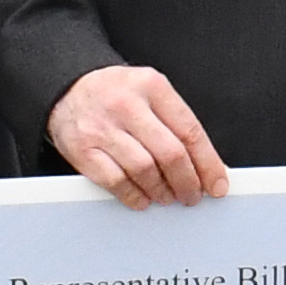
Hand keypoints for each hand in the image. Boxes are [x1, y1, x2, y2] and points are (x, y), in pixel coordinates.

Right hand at [50, 63, 229, 207]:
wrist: (68, 87)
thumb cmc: (115, 93)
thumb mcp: (150, 92)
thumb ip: (176, 122)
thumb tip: (206, 164)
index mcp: (151, 86)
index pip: (190, 131)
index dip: (208, 163)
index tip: (217, 183)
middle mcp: (126, 105)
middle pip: (170, 154)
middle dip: (188, 182)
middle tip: (192, 195)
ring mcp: (102, 128)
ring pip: (145, 170)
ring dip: (162, 191)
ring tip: (168, 196)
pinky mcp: (83, 150)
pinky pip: (116, 182)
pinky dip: (134, 196)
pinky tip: (143, 198)